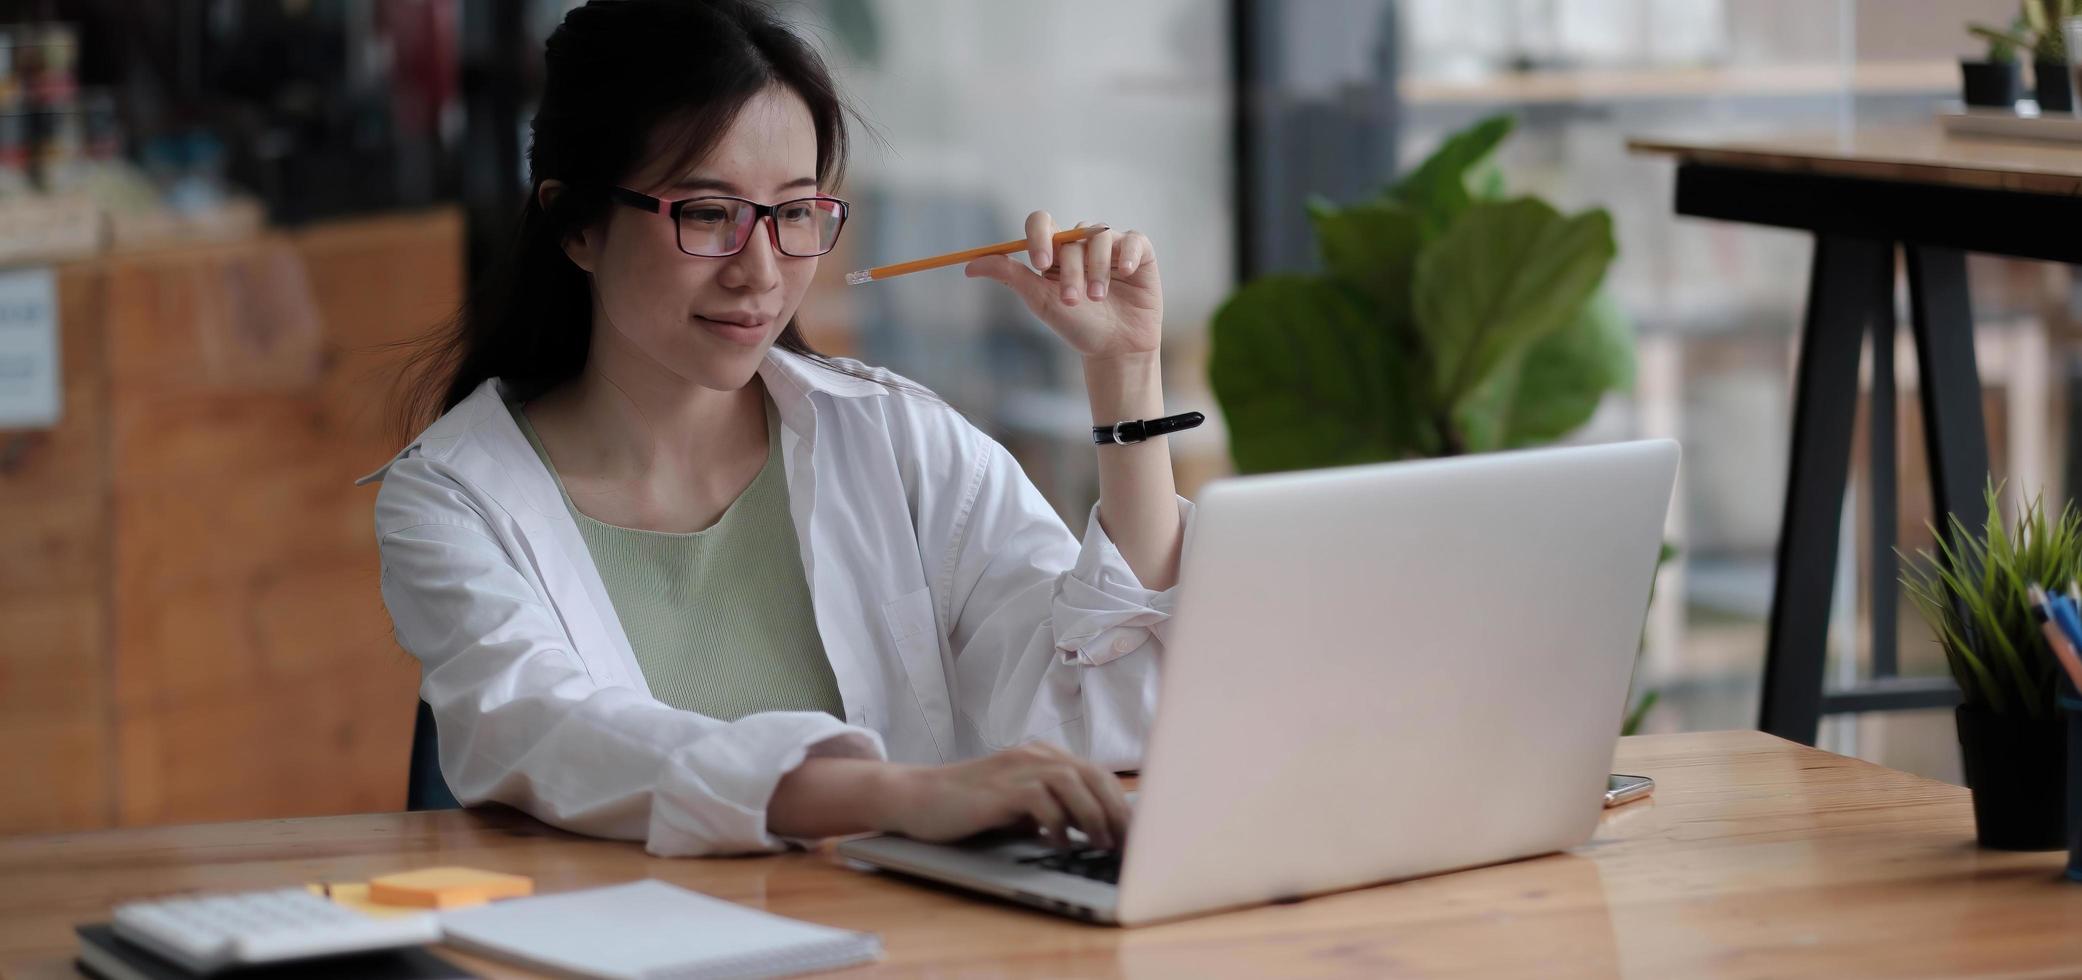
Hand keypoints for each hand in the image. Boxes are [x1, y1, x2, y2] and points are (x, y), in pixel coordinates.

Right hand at [879, 742, 1133, 849]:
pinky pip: (1040, 799)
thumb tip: (1096, 833)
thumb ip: (1053, 810)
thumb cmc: (970, 807)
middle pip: (1092, 774)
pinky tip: (1057, 842)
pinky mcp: (999, 788)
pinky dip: (1056, 822)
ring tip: (1099, 843)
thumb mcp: (1019, 806)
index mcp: (1043, 756)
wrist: (918, 797)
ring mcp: (1016, 768)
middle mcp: (1034, 755)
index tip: (1136, 834)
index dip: (1120, 803)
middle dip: (1115, 811)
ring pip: (1072, 781)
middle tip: (1128, 844)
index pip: (1095, 774)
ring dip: (1091, 815)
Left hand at [964, 211, 1162, 362]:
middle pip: (1072, 236)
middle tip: (1072, 300)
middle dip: (1071, 270)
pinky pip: (1135, 240)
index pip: (1042, 223)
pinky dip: (1129, 253)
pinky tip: (1124, 272)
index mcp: (1056, 250)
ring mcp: (1112, 247)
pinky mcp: (1140, 255)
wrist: (1115, 350)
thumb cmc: (1077, 326)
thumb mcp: (1040, 301)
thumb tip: (969, 265)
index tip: (1040, 264)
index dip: (1039, 237)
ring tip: (1097, 298)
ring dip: (1097, 269)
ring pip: (1101, 238)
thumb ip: (1009, 277)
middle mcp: (1083, 243)